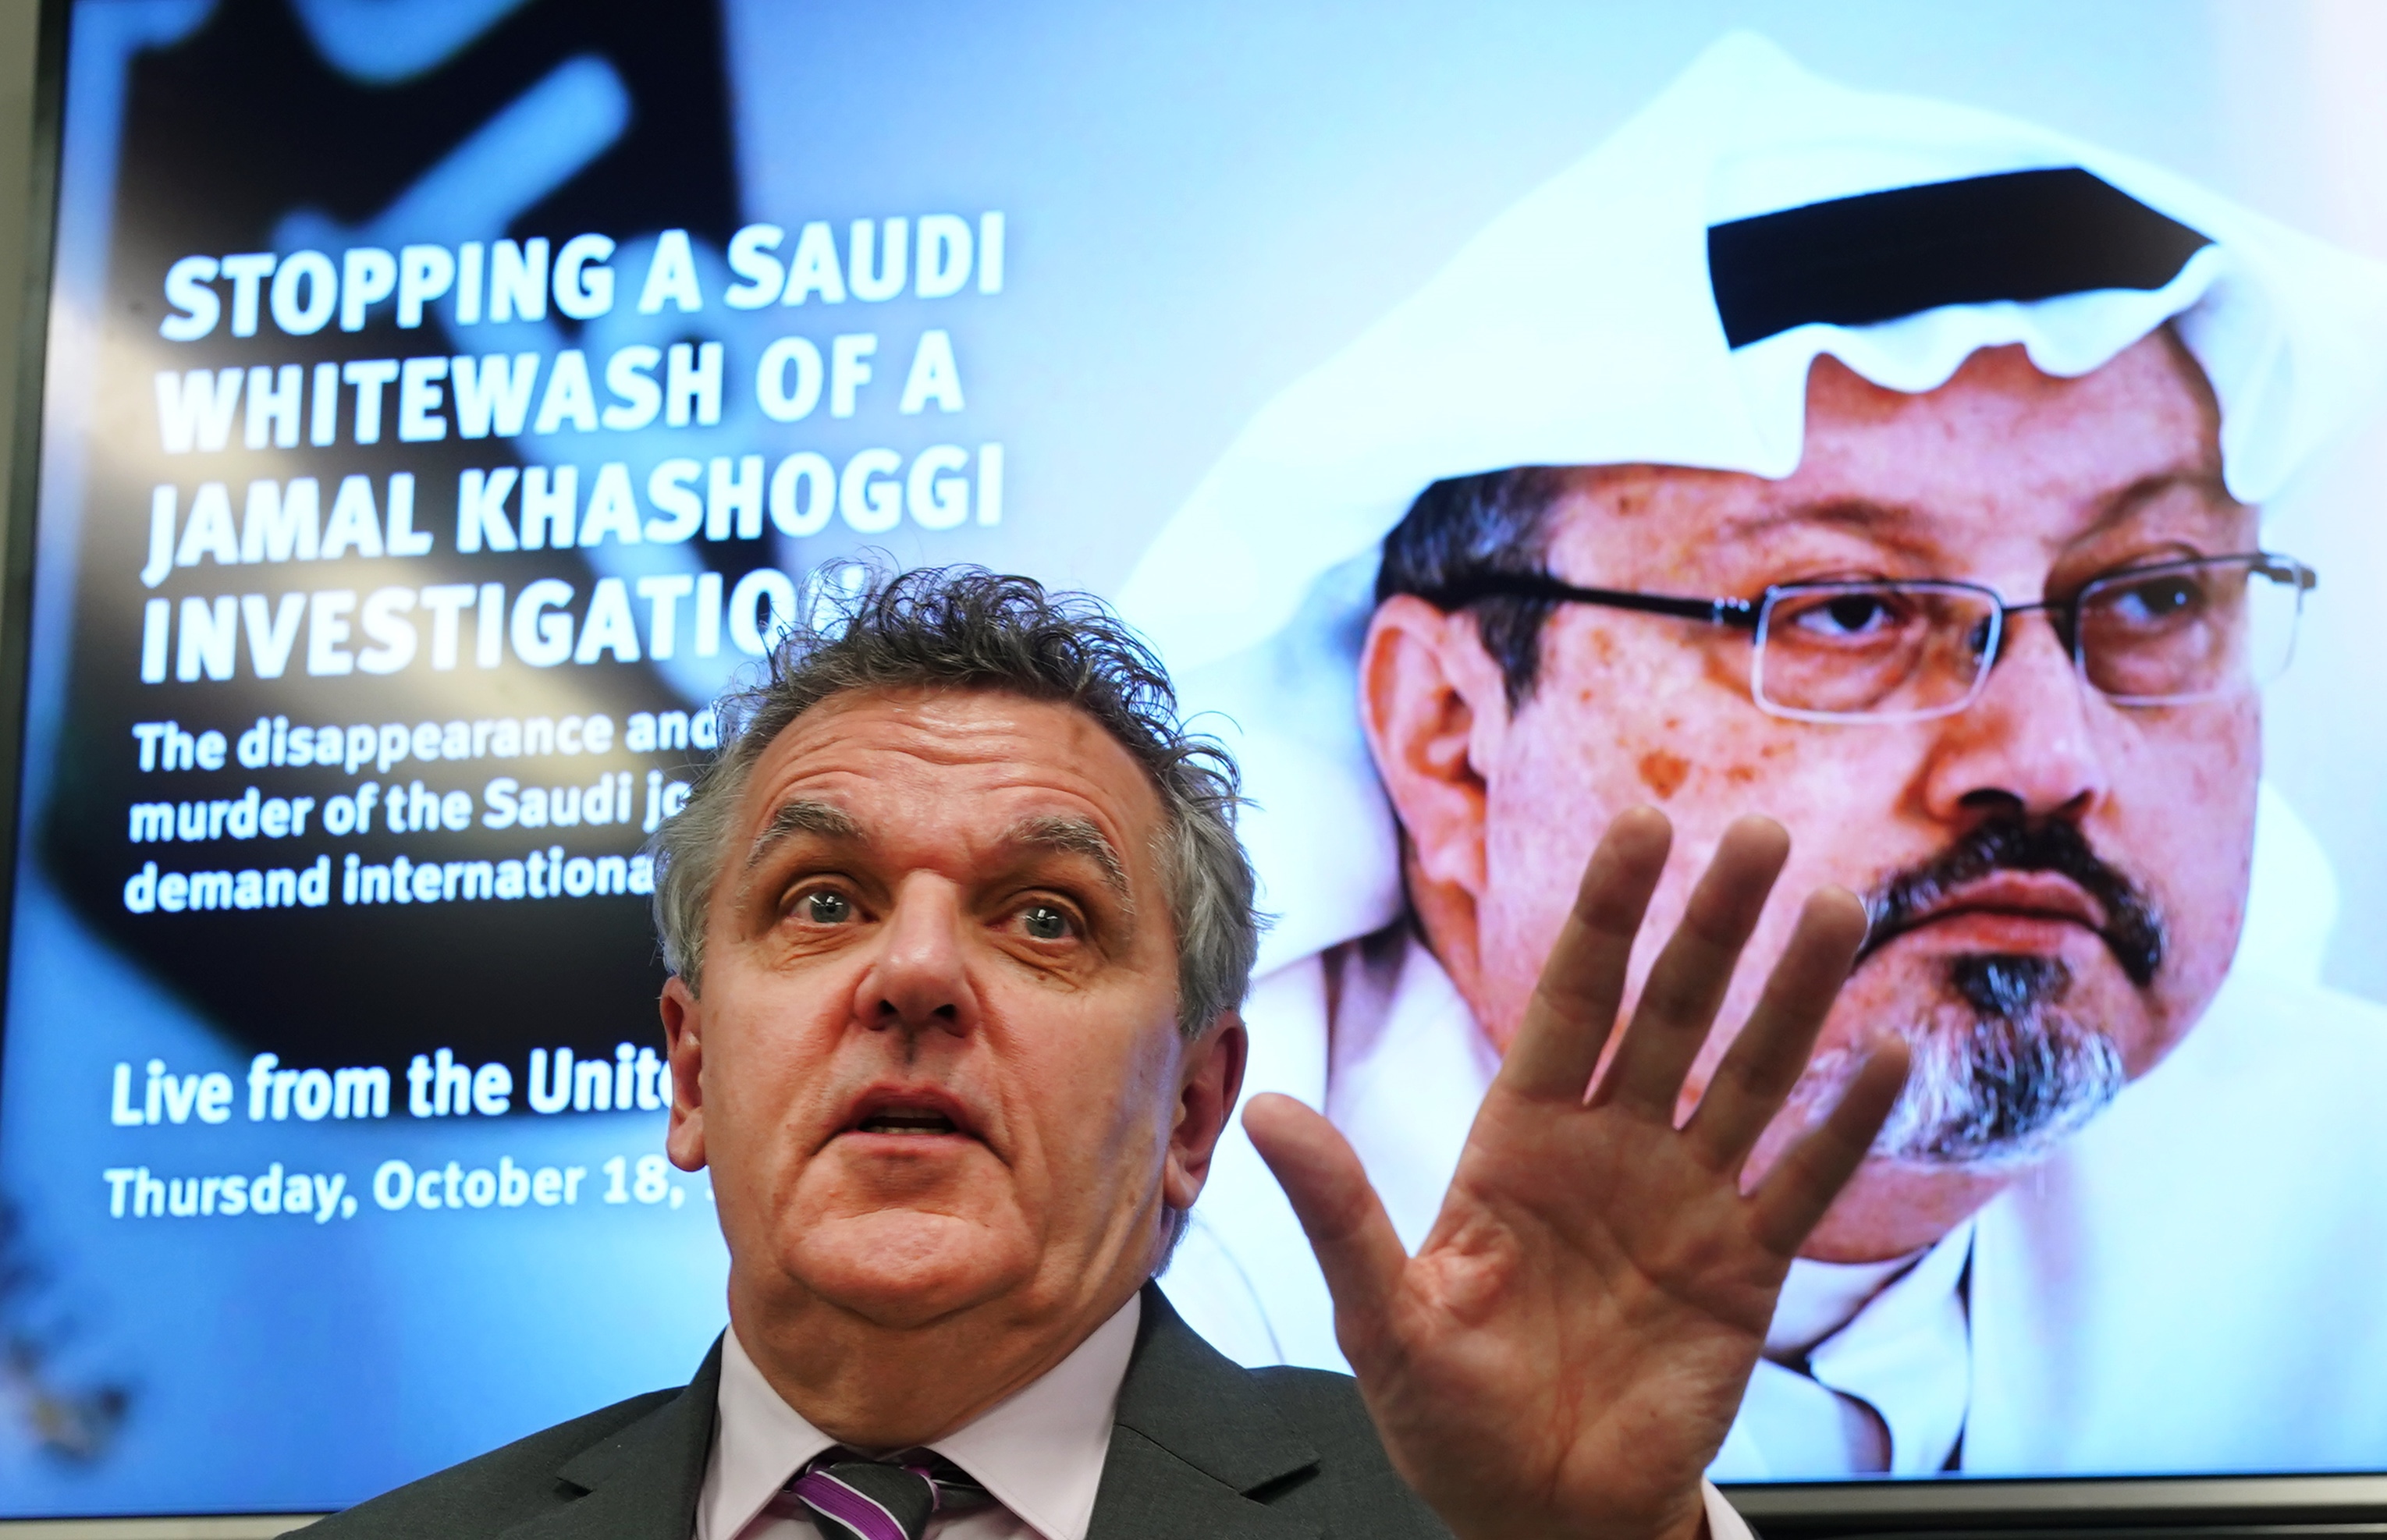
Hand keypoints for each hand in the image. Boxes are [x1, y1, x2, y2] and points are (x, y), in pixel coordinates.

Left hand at [1245, 808, 1907, 1539]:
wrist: (1537, 1513)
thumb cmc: (1450, 1416)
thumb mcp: (1383, 1318)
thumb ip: (1341, 1215)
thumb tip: (1271, 1114)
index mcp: (1518, 1140)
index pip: (1569, 1001)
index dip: (1606, 915)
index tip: (1644, 827)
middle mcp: (1609, 1149)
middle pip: (1670, 1015)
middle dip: (1713, 927)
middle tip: (1763, 836)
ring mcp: (1683, 1202)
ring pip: (1749, 1077)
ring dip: (1795, 996)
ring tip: (1839, 909)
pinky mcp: (1743, 1270)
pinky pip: (1801, 1183)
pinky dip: (1846, 1124)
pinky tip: (1892, 1056)